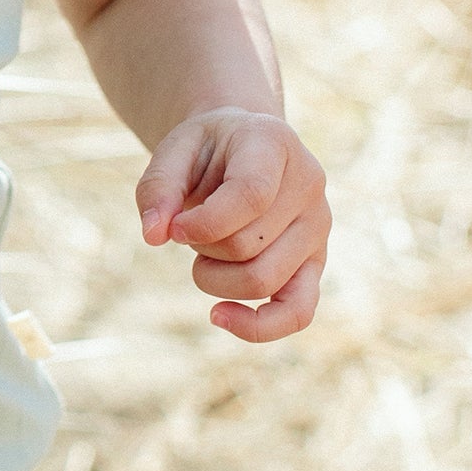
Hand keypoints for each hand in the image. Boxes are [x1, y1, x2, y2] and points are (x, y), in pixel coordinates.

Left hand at [135, 108, 327, 341]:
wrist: (242, 147)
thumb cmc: (207, 150)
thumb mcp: (174, 149)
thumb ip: (158, 187)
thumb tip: (154, 236)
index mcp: (275, 144)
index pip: (251, 196)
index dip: (204, 223)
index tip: (173, 228)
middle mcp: (309, 186)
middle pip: (248, 246)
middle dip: (201, 247)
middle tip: (188, 229)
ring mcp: (317, 228)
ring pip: (263, 281)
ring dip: (215, 278)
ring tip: (204, 254)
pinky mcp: (314, 264)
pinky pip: (297, 313)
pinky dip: (257, 326)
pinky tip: (218, 316)